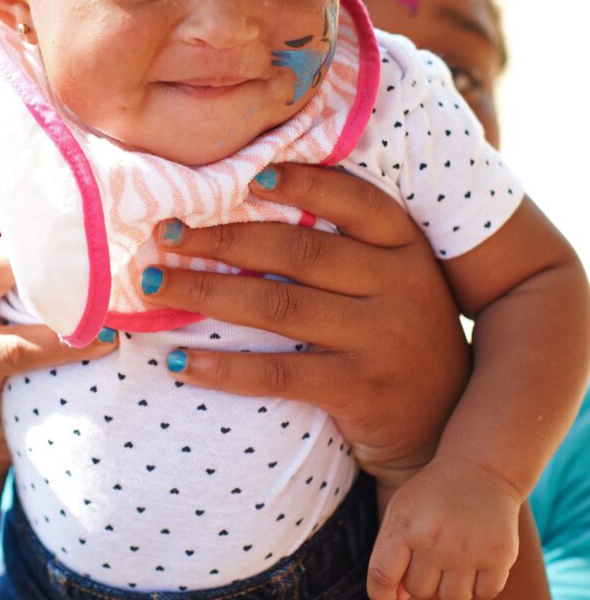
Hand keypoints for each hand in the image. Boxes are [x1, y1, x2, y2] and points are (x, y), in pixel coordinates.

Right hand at [0, 171, 114, 481]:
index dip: (19, 170)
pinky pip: (23, 343)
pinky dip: (70, 339)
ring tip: (108, 262)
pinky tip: (107, 337)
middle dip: (38, 204)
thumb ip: (10, 244)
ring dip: (57, 263)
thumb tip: (78, 191)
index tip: (73, 161)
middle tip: (98, 201)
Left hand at [145, 163, 470, 486]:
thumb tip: (252, 200)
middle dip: (222, 239)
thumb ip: (347, 246)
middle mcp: (398, 287)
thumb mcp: (395, 280)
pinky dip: (225, 366)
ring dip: (207, 292)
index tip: (247, 173)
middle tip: (165, 232)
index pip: (354, 200)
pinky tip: (180, 361)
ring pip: (279, 306)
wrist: (447, 426)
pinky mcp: (361, 391)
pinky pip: (280, 374)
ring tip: (153, 285)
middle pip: (298, 250)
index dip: (303, 181)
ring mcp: (380, 340)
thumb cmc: (398, 334)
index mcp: (403, 248)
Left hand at [369, 454, 520, 599]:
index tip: (387, 593)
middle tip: (433, 553)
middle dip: (423, 578)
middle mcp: (434, 539)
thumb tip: (397, 597)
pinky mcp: (499, 555)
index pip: (381, 575)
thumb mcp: (402, 511)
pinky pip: (484, 594)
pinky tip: (478, 557)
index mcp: (404, 525)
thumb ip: (391, 553)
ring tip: (455, 556)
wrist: (479, 470)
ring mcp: (468, 549)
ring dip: (452, 584)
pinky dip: (481, 583)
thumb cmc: (432, 496)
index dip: (380, 593)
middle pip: (419, 591)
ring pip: (451, 598)